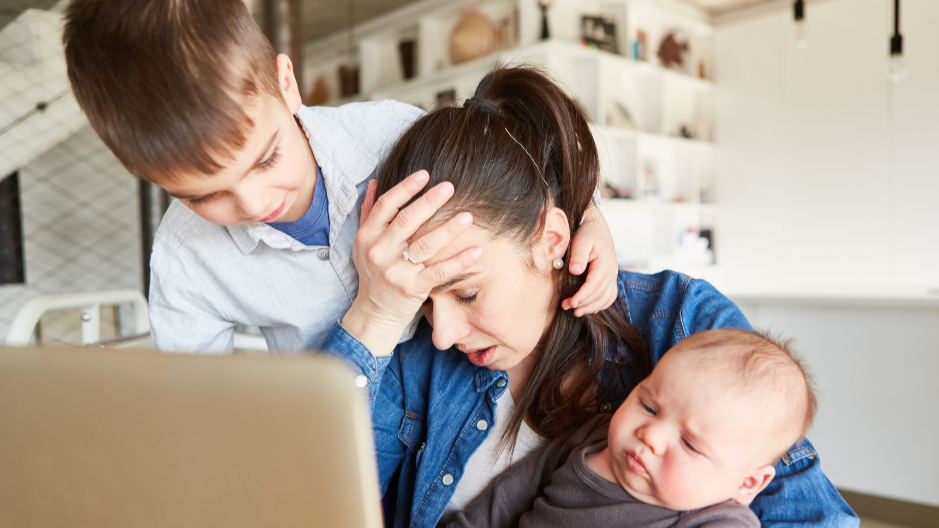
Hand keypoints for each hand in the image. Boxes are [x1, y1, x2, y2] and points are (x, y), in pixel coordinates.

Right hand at [342, 171, 482, 355]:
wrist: (373, 314)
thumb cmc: (373, 274)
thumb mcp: (363, 244)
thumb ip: (370, 213)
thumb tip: (377, 182)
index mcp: (368, 237)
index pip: (386, 206)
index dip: (405, 188)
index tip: (425, 174)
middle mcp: (380, 252)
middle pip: (406, 221)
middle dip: (429, 202)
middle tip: (450, 187)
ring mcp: (396, 271)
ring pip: (425, 246)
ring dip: (448, 230)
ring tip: (468, 216)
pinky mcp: (413, 289)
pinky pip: (440, 273)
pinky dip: (459, 262)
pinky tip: (477, 251)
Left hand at [562, 203, 617, 316]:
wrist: (595, 225)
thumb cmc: (587, 232)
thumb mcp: (581, 240)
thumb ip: (579, 255)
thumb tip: (575, 271)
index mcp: (605, 263)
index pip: (594, 285)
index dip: (583, 296)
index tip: (571, 303)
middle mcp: (612, 271)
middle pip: (600, 294)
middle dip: (584, 304)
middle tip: (566, 307)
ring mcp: (612, 275)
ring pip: (606, 298)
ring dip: (591, 307)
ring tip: (576, 312)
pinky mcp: (610, 277)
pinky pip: (609, 295)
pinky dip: (601, 304)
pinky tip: (589, 308)